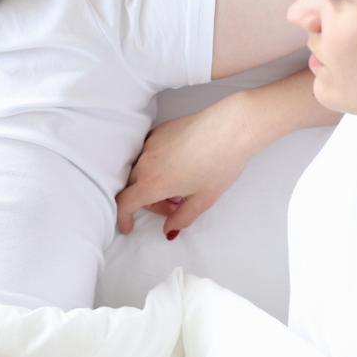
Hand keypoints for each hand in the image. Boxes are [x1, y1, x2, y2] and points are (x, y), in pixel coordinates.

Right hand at [115, 99, 258, 235]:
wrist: (232, 128)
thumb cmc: (220, 163)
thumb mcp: (203, 200)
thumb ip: (182, 218)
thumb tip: (169, 229)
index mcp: (153, 183)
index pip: (124, 203)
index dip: (123, 218)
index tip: (129, 225)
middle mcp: (146, 162)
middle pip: (134, 188)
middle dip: (151, 202)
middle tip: (176, 205)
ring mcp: (151, 144)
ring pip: (142, 170)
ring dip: (155, 183)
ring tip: (182, 184)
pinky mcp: (159, 131)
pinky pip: (149, 154)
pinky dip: (158, 165)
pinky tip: (181, 166)